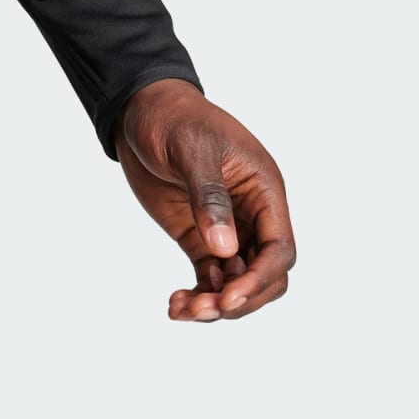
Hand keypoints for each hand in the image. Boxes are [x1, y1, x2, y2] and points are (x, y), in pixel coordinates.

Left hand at [115, 79, 296, 321]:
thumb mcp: (192, 150)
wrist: (139, 108)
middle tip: (203, 309)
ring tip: (182, 310)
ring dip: (214, 302)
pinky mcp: (199, 237)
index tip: (229, 298)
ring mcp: (225, 229)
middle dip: (239, 298)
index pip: (278, 249)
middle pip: (264, 275)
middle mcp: (252, 215)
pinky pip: (208, 276)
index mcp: (264, 191)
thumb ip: (209, 196)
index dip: (260, 278)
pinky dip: (197, 294)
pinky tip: (176, 304)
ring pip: (236, 282)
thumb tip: (225, 249)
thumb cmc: (173, 118)